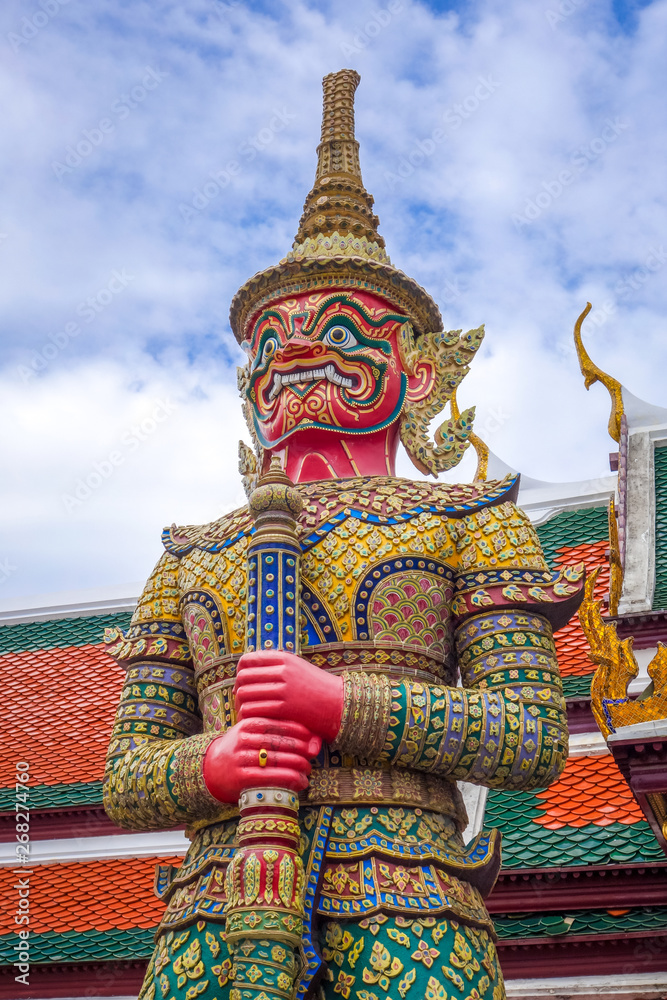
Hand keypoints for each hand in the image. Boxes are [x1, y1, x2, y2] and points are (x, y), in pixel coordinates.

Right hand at [203, 718, 320, 803]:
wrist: (211, 768)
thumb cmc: (240, 747)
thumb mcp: (251, 733)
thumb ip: (274, 731)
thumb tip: (311, 735)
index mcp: (248, 724)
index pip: (278, 724)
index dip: (298, 730)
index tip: (311, 737)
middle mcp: (243, 739)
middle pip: (279, 742)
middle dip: (300, 749)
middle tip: (313, 755)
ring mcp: (241, 758)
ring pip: (277, 760)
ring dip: (298, 765)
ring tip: (309, 769)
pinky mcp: (240, 777)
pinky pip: (270, 777)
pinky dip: (289, 779)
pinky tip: (301, 782)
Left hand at [234, 650, 343, 742]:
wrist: (339, 704)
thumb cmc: (317, 689)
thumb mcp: (298, 669)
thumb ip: (276, 668)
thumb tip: (247, 671)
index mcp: (284, 659)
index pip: (247, 661)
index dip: (241, 674)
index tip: (244, 685)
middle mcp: (282, 670)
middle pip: (243, 678)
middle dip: (238, 691)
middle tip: (242, 703)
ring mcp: (283, 689)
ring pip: (244, 694)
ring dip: (241, 706)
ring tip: (247, 714)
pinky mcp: (284, 708)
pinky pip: (253, 710)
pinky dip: (248, 717)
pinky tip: (254, 722)